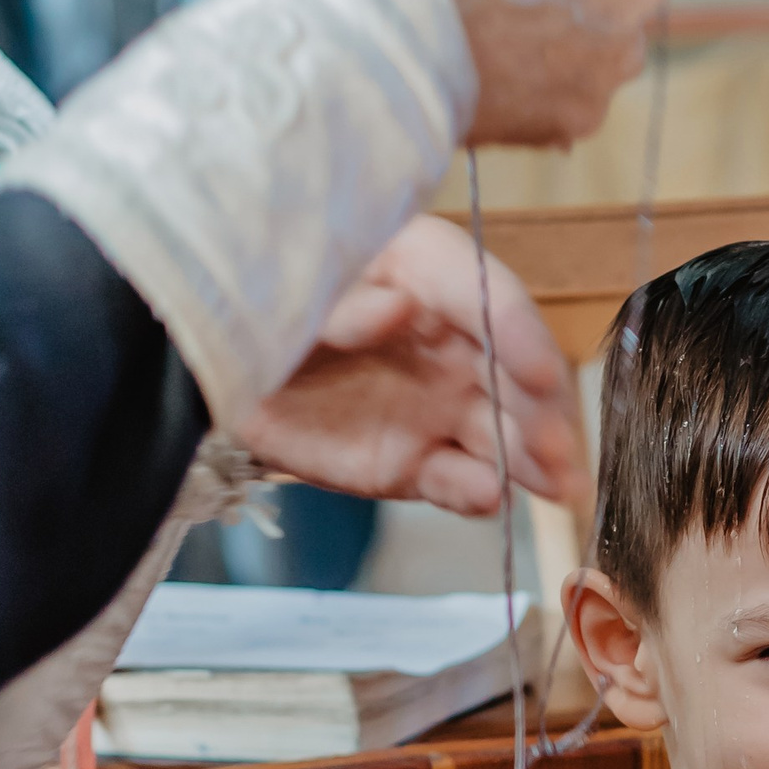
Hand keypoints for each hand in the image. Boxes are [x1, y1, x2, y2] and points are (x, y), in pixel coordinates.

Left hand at [239, 211, 586, 513]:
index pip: (487, 294)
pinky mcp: (417, 460)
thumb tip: (397, 305)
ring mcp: (438, 403)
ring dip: (530, 457)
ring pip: (502, 430)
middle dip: (543, 411)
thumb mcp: (289, 288)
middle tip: (558, 451)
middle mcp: (450, 338)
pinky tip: (486, 497)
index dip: (520, 332)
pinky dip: (475, 492)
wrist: (210, 369)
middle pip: (514, 370)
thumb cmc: (261, 301)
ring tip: (552, 486)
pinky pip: (457, 479)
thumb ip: (340, 300)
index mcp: (424, 271)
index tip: (539, 371)